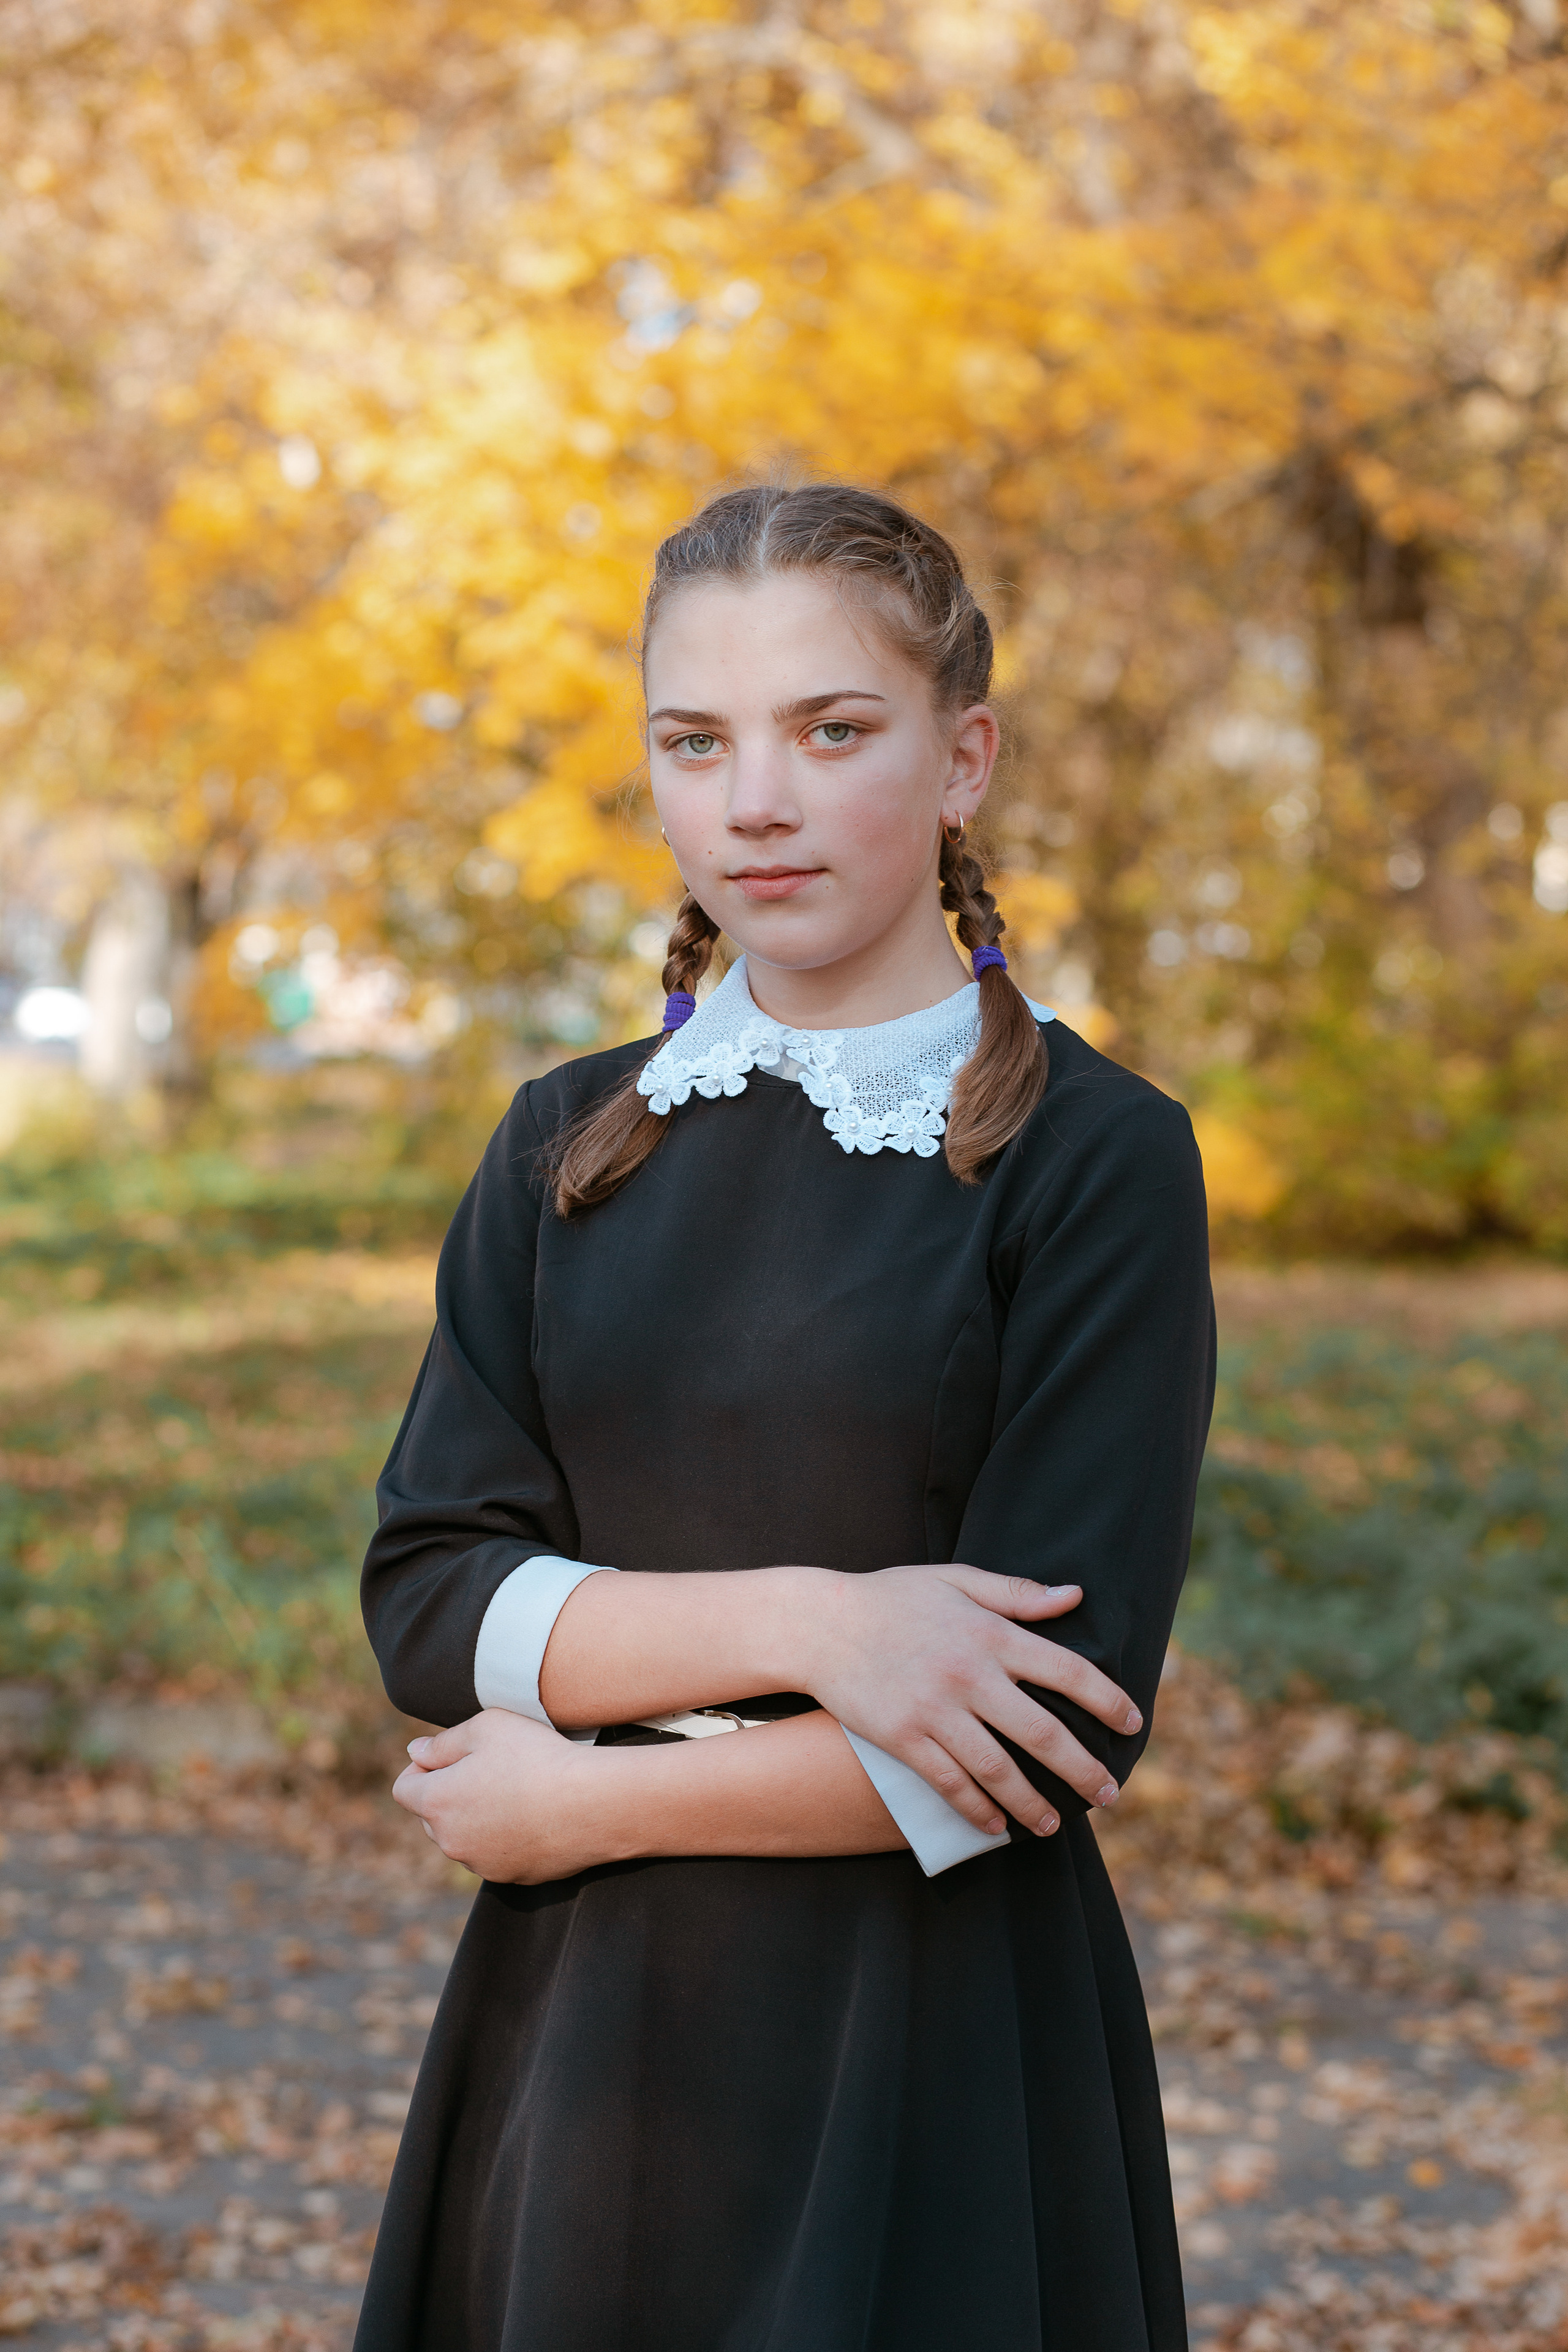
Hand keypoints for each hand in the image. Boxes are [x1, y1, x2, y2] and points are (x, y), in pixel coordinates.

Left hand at [393, 1710, 617, 1884]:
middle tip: (488, 1770)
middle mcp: (450, 1841)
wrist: (592, 1804)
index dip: (422, 1768)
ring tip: (516, 1792)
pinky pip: (495, 1854)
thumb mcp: (486, 1727)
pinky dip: (505, 1838)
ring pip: (464, 1837)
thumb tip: (415, 1752)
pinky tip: (533, 1816)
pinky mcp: (510, 1878)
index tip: (452, 1756)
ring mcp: (480, 1864)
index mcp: (437, 1802)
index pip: (404, 1788)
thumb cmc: (537, 1757)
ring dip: (476, 1818)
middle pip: (432, 1816)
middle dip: (449, 1794)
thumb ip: (442, 1742)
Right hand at [796, 1569, 1140, 1840]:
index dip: (1106, 1699)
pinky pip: (949, 1783)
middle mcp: (969, 1674)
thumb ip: (1017, 1593)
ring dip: (1033, 1803)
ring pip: (999, 1769)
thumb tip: (1075, 1596)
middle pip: (1043, 1732)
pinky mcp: (903, 1738)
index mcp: (989, 1633)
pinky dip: (976, 1809)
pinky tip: (995, 1826)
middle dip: (1082, 1768)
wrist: (820, 1624)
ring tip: (1055, 1824)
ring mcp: (935, 1710)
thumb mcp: (955, 1581)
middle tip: (1109, 1793)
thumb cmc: (891, 1597)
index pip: (1066, 1670)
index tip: (1132, 1722)